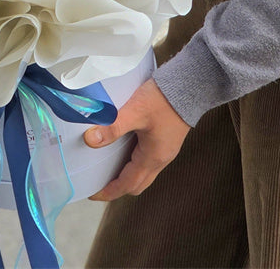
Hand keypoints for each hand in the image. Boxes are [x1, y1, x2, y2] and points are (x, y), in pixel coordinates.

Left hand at [84, 78, 190, 201]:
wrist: (189, 86)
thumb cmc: (163, 99)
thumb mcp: (135, 111)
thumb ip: (113, 126)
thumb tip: (90, 140)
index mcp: (152, 157)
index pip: (127, 185)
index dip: (109, 191)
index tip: (93, 194)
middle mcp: (160, 158)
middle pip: (137, 184)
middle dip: (117, 187)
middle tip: (98, 182)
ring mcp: (165, 150)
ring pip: (143, 172)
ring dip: (125, 174)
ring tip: (107, 166)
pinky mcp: (166, 140)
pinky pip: (148, 159)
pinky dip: (133, 161)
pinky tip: (123, 147)